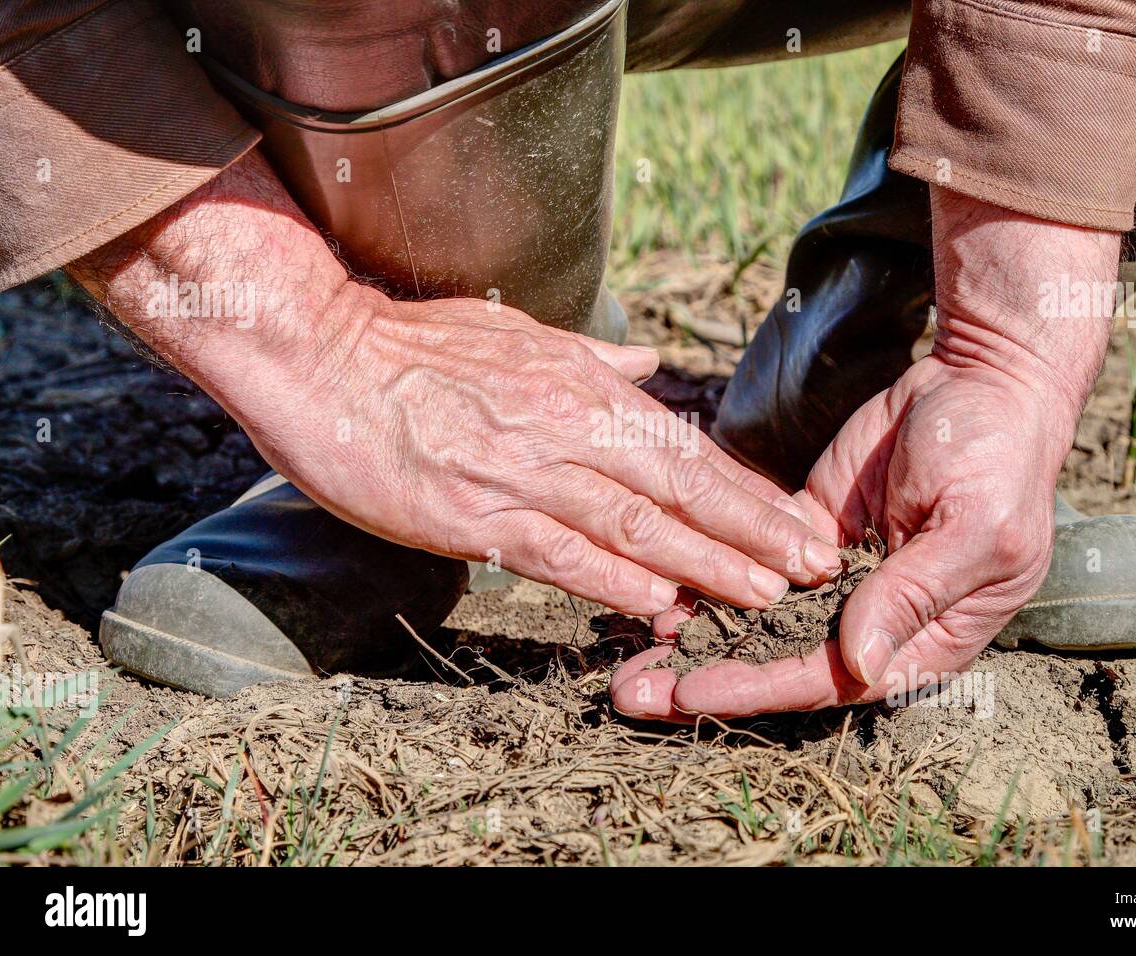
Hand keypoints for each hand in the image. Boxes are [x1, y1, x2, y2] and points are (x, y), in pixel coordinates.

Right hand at [70, 151, 840, 617]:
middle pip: (678, 488)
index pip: (687, 448)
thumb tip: (649, 367)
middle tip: (815, 565)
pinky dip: (611, 581)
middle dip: (753, 530)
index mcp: (582, 387)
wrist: (320, 356)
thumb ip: (592, 361)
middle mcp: (565, 429)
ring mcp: (520, 473)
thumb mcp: (518, 336)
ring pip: (632, 525)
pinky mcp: (471, 514)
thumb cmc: (415, 346)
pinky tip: (659, 607)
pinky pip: (556, 553)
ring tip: (765, 593)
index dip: (749, 492)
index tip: (799, 522)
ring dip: (704, 563)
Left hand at [612, 187, 1118, 718]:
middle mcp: (872, 618)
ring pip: (756, 617)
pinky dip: (705, 575)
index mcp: (924, 638)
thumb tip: (858, 666)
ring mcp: (835, 576)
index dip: (760, 688)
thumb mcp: (972, 530)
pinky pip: (748, 560)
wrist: (982, 378)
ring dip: (696, 636)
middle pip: (781, 661)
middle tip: (630, 693)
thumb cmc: (999, 460)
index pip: (831, 681)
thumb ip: (911, 596)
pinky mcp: (806, 530)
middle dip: (706, 678)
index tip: (693, 693)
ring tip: (625, 657)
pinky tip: (656, 587)